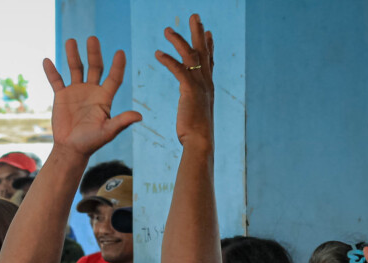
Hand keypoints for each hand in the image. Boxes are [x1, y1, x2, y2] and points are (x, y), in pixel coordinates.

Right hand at [42, 37, 141, 157]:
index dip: (118, 66)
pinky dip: (51, 71)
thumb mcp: (107, 132)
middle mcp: (92, 91)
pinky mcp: (62, 96)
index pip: (114, 78)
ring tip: (71, 41)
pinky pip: (56, 81)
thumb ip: (121, 122)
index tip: (120, 53)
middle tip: (92, 39)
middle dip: (94, 53)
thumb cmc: (91, 142)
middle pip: (94, 67)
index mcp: (104, 98)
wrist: (71, 149)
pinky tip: (47, 61)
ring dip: (73, 55)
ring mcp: (76, 92)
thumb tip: (139, 116)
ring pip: (75, 69)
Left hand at [153, 14, 214, 149]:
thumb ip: (195, 105)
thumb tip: (194, 106)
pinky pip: (178, 69)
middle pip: (203, 51)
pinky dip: (168, 60)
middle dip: (198, 32)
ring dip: (178, 40)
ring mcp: (199, 85)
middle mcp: (206, 82)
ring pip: (190, 56)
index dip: (208, 45)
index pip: (209, 61)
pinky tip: (158, 53)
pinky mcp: (189, 90)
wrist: (200, 142)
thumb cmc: (197, 134)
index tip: (207, 32)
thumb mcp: (197, 114)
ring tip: (167, 30)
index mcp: (208, 87)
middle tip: (194, 16)